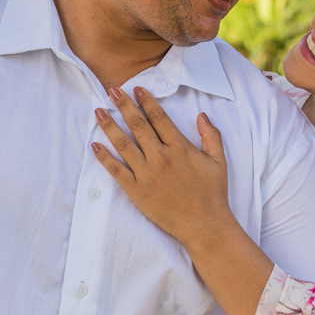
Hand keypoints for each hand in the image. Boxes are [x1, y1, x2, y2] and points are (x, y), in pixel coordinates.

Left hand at [91, 86, 231, 246]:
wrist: (205, 225)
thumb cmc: (213, 194)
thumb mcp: (219, 161)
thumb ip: (211, 136)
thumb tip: (201, 115)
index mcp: (180, 148)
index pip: (159, 118)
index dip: (146, 101)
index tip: (137, 89)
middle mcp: (161, 157)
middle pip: (138, 126)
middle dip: (124, 105)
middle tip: (112, 90)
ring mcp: (147, 174)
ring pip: (123, 144)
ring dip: (109, 126)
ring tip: (98, 112)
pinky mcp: (137, 191)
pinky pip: (116, 171)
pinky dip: (104, 158)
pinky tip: (95, 145)